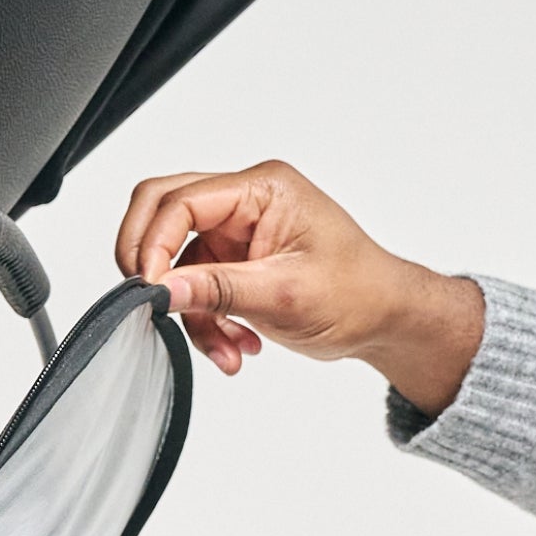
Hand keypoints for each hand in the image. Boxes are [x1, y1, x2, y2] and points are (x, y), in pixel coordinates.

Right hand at [114, 160, 484, 415]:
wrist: (385, 320)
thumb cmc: (359, 294)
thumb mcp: (285, 295)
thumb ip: (218, 289)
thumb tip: (162, 288)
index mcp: (264, 188)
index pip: (182, 200)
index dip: (155, 243)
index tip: (151, 289)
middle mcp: (247, 200)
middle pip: (165, 212)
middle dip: (153, 263)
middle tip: (150, 301)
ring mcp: (239, 230)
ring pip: (179, 259)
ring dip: (192, 310)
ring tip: (224, 348)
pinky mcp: (236, 260)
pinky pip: (197, 285)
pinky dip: (207, 320)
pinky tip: (236, 345)